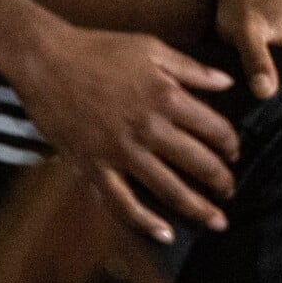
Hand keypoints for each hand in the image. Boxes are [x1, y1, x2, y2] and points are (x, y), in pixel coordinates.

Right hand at [9, 22, 242, 242]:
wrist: (47, 60)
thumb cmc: (99, 49)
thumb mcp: (152, 48)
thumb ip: (192, 68)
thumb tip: (227, 82)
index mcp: (167, 97)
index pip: (214, 129)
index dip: (230, 144)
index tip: (234, 152)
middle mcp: (149, 129)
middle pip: (197, 163)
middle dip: (221, 181)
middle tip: (231, 192)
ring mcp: (121, 152)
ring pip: (168, 188)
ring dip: (196, 208)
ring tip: (217, 221)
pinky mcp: (94, 167)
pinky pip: (122, 202)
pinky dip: (145, 222)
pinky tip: (164, 234)